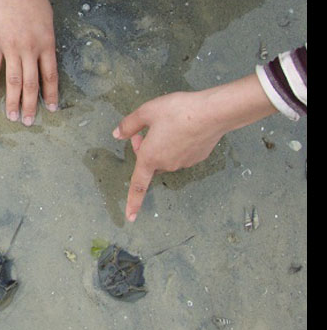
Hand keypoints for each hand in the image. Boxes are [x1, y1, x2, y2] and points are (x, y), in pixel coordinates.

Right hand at [0, 0, 58, 123]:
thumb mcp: (48, 19)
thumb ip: (47, 41)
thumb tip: (44, 58)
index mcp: (46, 43)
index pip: (50, 76)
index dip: (51, 94)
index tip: (51, 109)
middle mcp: (30, 49)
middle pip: (31, 84)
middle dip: (31, 105)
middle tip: (29, 122)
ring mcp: (11, 47)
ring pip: (13, 81)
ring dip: (12, 101)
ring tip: (11, 116)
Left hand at [113, 75, 277, 221]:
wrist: (213, 113)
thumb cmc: (177, 111)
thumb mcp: (147, 112)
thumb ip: (129, 125)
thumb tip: (116, 134)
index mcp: (150, 157)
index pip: (138, 185)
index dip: (133, 202)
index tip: (130, 218)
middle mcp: (167, 164)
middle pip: (150, 164)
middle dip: (143, 150)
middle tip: (143, 131)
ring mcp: (184, 163)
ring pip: (166, 158)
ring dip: (161, 146)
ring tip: (168, 124)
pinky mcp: (198, 157)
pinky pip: (182, 154)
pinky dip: (178, 144)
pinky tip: (184, 128)